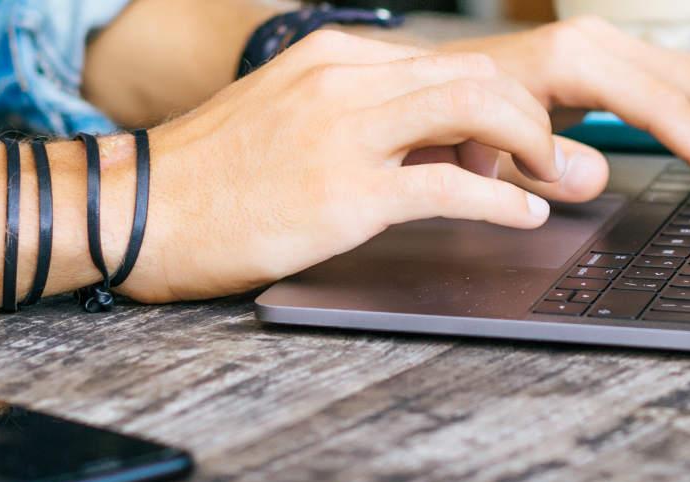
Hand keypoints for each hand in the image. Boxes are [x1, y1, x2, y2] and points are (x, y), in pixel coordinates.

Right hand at [117, 31, 569, 302]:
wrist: (135, 212)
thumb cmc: (209, 180)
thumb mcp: (287, 122)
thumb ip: (357, 121)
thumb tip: (432, 148)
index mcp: (331, 57)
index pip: (446, 62)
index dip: (499, 103)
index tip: (521, 140)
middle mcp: (343, 80)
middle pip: (476, 76)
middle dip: (531, 117)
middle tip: (554, 158)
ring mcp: (345, 133)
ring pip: (477, 111)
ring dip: (531, 146)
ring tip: (551, 178)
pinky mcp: (345, 193)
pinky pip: (451, 189)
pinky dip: (503, 202)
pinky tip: (524, 216)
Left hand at [441, 17, 689, 208]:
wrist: (425, 83)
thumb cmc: (449, 121)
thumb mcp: (483, 152)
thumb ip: (539, 165)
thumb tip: (597, 178)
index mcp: (574, 62)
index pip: (667, 109)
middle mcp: (598, 42)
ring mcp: (608, 44)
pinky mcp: (612, 56)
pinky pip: (683, 78)